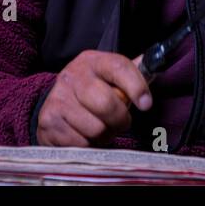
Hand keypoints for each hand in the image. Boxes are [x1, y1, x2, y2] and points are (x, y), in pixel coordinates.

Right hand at [36, 51, 150, 146]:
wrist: (54, 101)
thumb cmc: (93, 89)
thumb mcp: (110, 76)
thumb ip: (132, 73)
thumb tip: (156, 65)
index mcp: (93, 61)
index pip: (119, 68)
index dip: (136, 87)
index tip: (146, 104)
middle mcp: (72, 76)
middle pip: (107, 104)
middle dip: (120, 119)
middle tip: (121, 122)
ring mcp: (58, 99)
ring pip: (95, 128)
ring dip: (104, 135)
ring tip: (100, 127)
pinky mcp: (48, 121)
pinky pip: (80, 143)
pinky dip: (88, 145)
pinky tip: (84, 134)